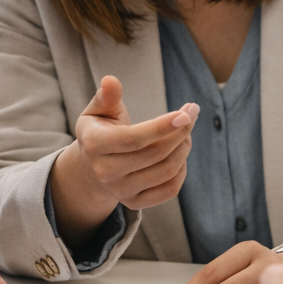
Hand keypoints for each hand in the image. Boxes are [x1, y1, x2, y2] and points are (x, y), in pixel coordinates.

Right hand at [50, 75, 198, 245]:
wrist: (91, 166)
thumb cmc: (100, 130)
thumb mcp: (98, 111)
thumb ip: (107, 97)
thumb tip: (111, 81)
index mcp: (94, 145)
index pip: (133, 139)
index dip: (161, 127)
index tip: (185, 113)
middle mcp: (105, 172)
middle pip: (155, 154)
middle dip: (180, 132)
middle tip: (191, 114)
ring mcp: (120, 191)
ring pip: (166, 171)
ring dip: (184, 147)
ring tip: (186, 131)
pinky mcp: (134, 203)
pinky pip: (169, 190)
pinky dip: (182, 170)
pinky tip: (180, 153)